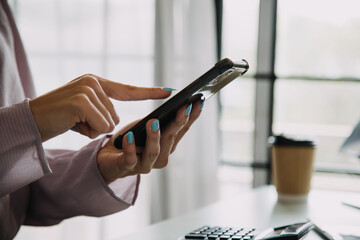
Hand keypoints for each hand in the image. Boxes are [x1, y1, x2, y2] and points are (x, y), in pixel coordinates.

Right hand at [29, 74, 170, 141]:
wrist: (32, 120)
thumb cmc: (60, 118)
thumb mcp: (84, 111)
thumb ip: (103, 109)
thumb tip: (117, 122)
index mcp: (96, 82)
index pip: (128, 89)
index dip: (150, 91)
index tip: (169, 91)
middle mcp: (93, 82)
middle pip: (116, 115)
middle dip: (99, 125)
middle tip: (78, 120)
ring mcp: (87, 89)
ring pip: (109, 123)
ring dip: (92, 129)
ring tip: (73, 121)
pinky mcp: (81, 100)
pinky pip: (101, 126)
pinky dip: (88, 131)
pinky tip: (72, 123)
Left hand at [97, 100, 202, 183]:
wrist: (107, 159)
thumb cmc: (130, 140)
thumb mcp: (144, 125)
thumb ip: (158, 119)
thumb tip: (171, 102)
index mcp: (167, 145)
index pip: (182, 129)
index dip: (192, 116)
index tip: (199, 101)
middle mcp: (161, 156)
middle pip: (171, 139)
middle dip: (178, 122)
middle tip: (184, 107)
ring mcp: (145, 164)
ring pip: (153, 152)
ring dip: (154, 137)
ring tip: (153, 121)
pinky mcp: (127, 168)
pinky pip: (130, 159)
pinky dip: (130, 148)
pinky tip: (129, 137)